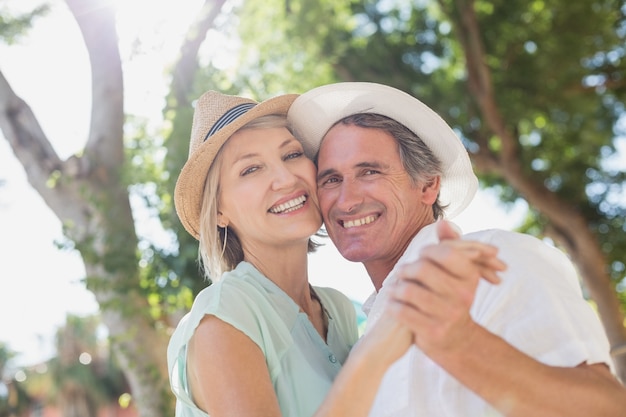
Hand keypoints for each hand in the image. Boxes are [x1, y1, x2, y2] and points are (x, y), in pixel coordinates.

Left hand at [386, 221, 505, 354]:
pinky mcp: (432, 331)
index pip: (445, 253)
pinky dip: (392, 305)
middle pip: (422, 269)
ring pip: (409, 290)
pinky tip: (392, 303)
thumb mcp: (457, 272)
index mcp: (470, 277)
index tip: (421, 256)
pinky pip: (402, 311)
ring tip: (393, 288)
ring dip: (396, 288)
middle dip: (406, 269)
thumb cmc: (452, 297)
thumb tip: (443, 222)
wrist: (457, 340)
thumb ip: (451, 245)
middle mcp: (463, 296)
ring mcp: (448, 315)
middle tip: (401, 272)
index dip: (428, 251)